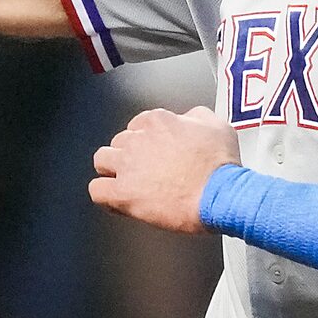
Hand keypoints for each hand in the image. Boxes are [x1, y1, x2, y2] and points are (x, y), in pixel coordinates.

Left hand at [91, 107, 239, 233]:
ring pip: (102, 160)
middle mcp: (138, 139)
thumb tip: (188, 119)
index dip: (146, 140)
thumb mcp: (217, 126)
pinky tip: (116, 200)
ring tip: (127, 182)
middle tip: (145, 170)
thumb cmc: (221, 166)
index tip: (154, 152)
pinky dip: (104, 194)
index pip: (139, 124)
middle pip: (120, 142)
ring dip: (112, 170)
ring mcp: (128, 166)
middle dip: (130, 155)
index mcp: (158, 121)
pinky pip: (96, 190)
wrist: (220, 194)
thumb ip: (196, 117)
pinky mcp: (123, 193)